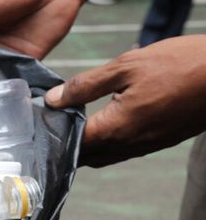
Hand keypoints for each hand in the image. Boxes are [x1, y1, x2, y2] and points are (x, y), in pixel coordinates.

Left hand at [45, 36, 205, 166]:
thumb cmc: (180, 64)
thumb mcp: (127, 65)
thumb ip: (85, 85)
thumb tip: (52, 100)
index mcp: (116, 129)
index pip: (72, 144)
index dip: (53, 134)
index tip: (38, 123)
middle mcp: (131, 145)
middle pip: (87, 156)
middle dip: (67, 144)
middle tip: (52, 126)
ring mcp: (149, 146)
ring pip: (107, 155)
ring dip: (89, 145)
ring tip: (73, 124)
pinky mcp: (163, 141)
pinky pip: (127, 149)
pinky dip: (111, 141)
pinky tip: (106, 121)